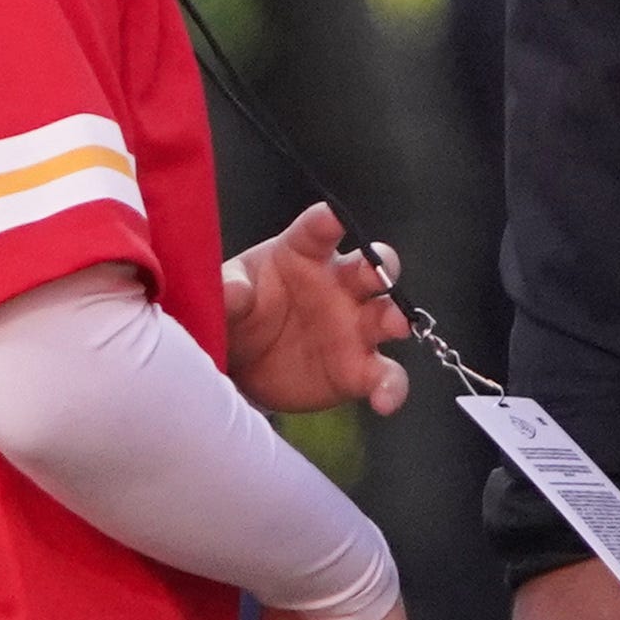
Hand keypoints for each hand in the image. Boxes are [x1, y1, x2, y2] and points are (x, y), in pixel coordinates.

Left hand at [221, 203, 411, 415]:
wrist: (242, 364)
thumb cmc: (240, 310)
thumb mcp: (224, 294)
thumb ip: (228, 290)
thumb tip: (233, 292)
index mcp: (303, 253)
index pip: (318, 230)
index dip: (327, 222)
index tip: (331, 219)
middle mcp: (338, 284)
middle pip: (372, 266)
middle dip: (380, 267)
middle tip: (378, 274)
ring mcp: (354, 326)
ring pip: (387, 315)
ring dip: (395, 318)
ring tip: (394, 326)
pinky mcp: (357, 369)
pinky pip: (384, 374)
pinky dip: (391, 386)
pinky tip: (385, 400)